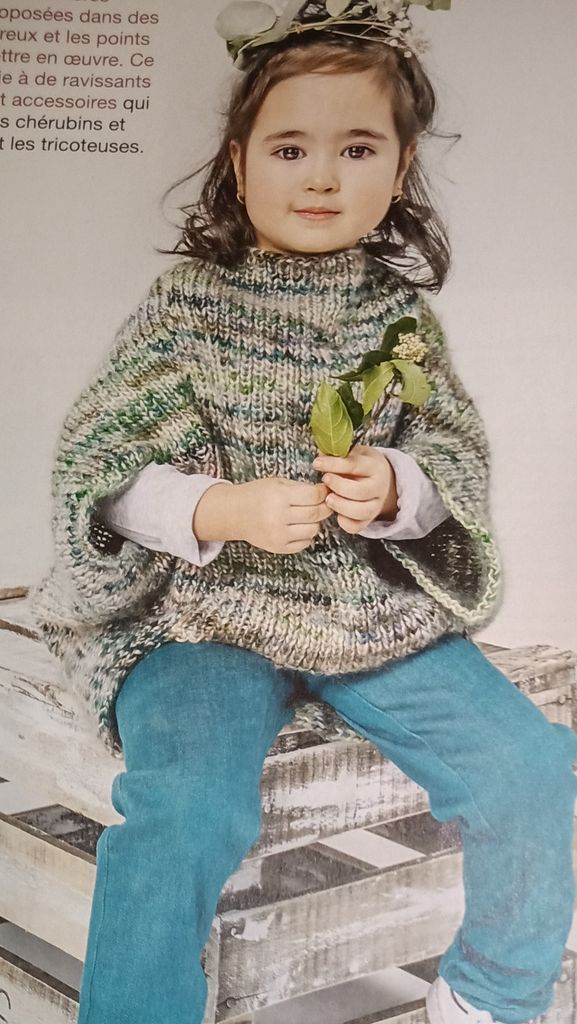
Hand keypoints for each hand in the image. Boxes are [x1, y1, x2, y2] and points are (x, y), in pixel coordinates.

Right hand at [195, 477, 333, 554]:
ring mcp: (279, 535)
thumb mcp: (277, 483)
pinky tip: (298, 527)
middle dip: (325, 507)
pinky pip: (304, 543)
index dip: (324, 492)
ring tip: (307, 515)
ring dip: (315, 522)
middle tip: (324, 503)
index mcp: (279, 496)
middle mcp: (279, 517)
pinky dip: (306, 535)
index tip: (324, 491)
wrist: (234, 513)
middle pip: (316, 514)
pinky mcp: (278, 547)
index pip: (314, 496)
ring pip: (313, 530)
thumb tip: (326, 492)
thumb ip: (301, 488)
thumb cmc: (258, 494)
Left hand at [312, 444, 398, 534]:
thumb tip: (321, 457)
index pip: (355, 465)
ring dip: (341, 506)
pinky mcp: (369, 519)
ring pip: (362, 511)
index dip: (334, 465)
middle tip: (325, 480)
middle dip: (338, 486)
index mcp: (375, 466)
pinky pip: (357, 526)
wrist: (383, 480)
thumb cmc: (363, 465)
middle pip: (360, 491)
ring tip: (328, 499)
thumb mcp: (355, 453)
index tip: (317, 463)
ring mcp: (376, 505)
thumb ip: (339, 455)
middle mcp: (379, 487)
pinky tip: (336, 513)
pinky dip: (344, 522)